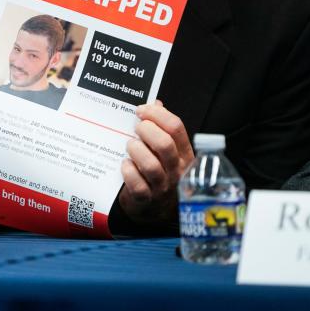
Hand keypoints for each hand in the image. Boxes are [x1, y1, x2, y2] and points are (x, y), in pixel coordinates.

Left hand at [118, 100, 192, 225]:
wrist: (153, 208)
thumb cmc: (158, 171)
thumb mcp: (165, 150)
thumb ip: (162, 127)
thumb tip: (155, 103)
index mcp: (184, 153)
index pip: (176, 128)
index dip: (157, 114)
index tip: (141, 110)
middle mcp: (176, 170)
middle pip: (164, 144)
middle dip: (146, 130)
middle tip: (136, 128)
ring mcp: (162, 185)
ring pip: (150, 165)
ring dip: (135, 150)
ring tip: (130, 146)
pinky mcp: (146, 198)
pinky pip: (137, 184)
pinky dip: (128, 170)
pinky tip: (125, 165)